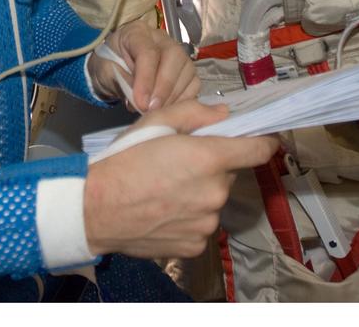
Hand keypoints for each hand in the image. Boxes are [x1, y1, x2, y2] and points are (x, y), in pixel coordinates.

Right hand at [83, 100, 278, 258]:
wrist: (95, 209)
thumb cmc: (123, 160)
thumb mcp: (154, 121)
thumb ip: (195, 112)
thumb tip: (224, 114)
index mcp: (209, 159)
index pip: (259, 150)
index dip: (264, 142)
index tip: (263, 139)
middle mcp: (215, 193)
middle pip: (229, 175)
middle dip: (212, 167)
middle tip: (180, 165)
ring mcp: (207, 223)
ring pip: (213, 201)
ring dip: (199, 194)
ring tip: (165, 191)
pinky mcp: (195, 246)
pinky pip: (201, 225)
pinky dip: (188, 218)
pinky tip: (163, 212)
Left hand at [88, 18, 199, 111]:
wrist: (112, 68)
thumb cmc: (108, 66)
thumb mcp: (106, 72)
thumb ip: (124, 83)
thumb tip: (143, 103)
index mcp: (137, 32)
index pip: (148, 52)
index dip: (146, 79)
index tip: (141, 103)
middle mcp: (161, 38)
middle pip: (174, 57)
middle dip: (164, 87)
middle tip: (151, 109)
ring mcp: (177, 52)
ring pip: (187, 71)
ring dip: (173, 96)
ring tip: (156, 111)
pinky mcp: (185, 70)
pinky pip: (193, 84)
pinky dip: (182, 100)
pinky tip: (167, 109)